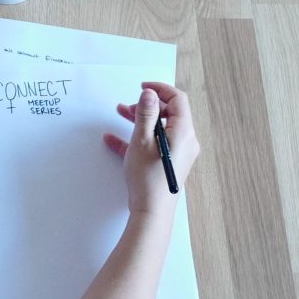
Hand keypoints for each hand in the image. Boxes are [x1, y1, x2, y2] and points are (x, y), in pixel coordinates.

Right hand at [103, 81, 197, 212]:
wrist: (152, 211)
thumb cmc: (148, 177)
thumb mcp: (142, 139)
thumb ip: (146, 113)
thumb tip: (150, 94)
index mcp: (183, 131)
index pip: (177, 100)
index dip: (160, 90)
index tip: (142, 87)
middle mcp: (185, 141)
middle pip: (169, 113)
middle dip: (147, 106)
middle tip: (129, 107)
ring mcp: (178, 153)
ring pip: (160, 128)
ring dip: (140, 120)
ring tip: (121, 115)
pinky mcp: (169, 163)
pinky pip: (154, 144)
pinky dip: (138, 138)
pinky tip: (114, 139)